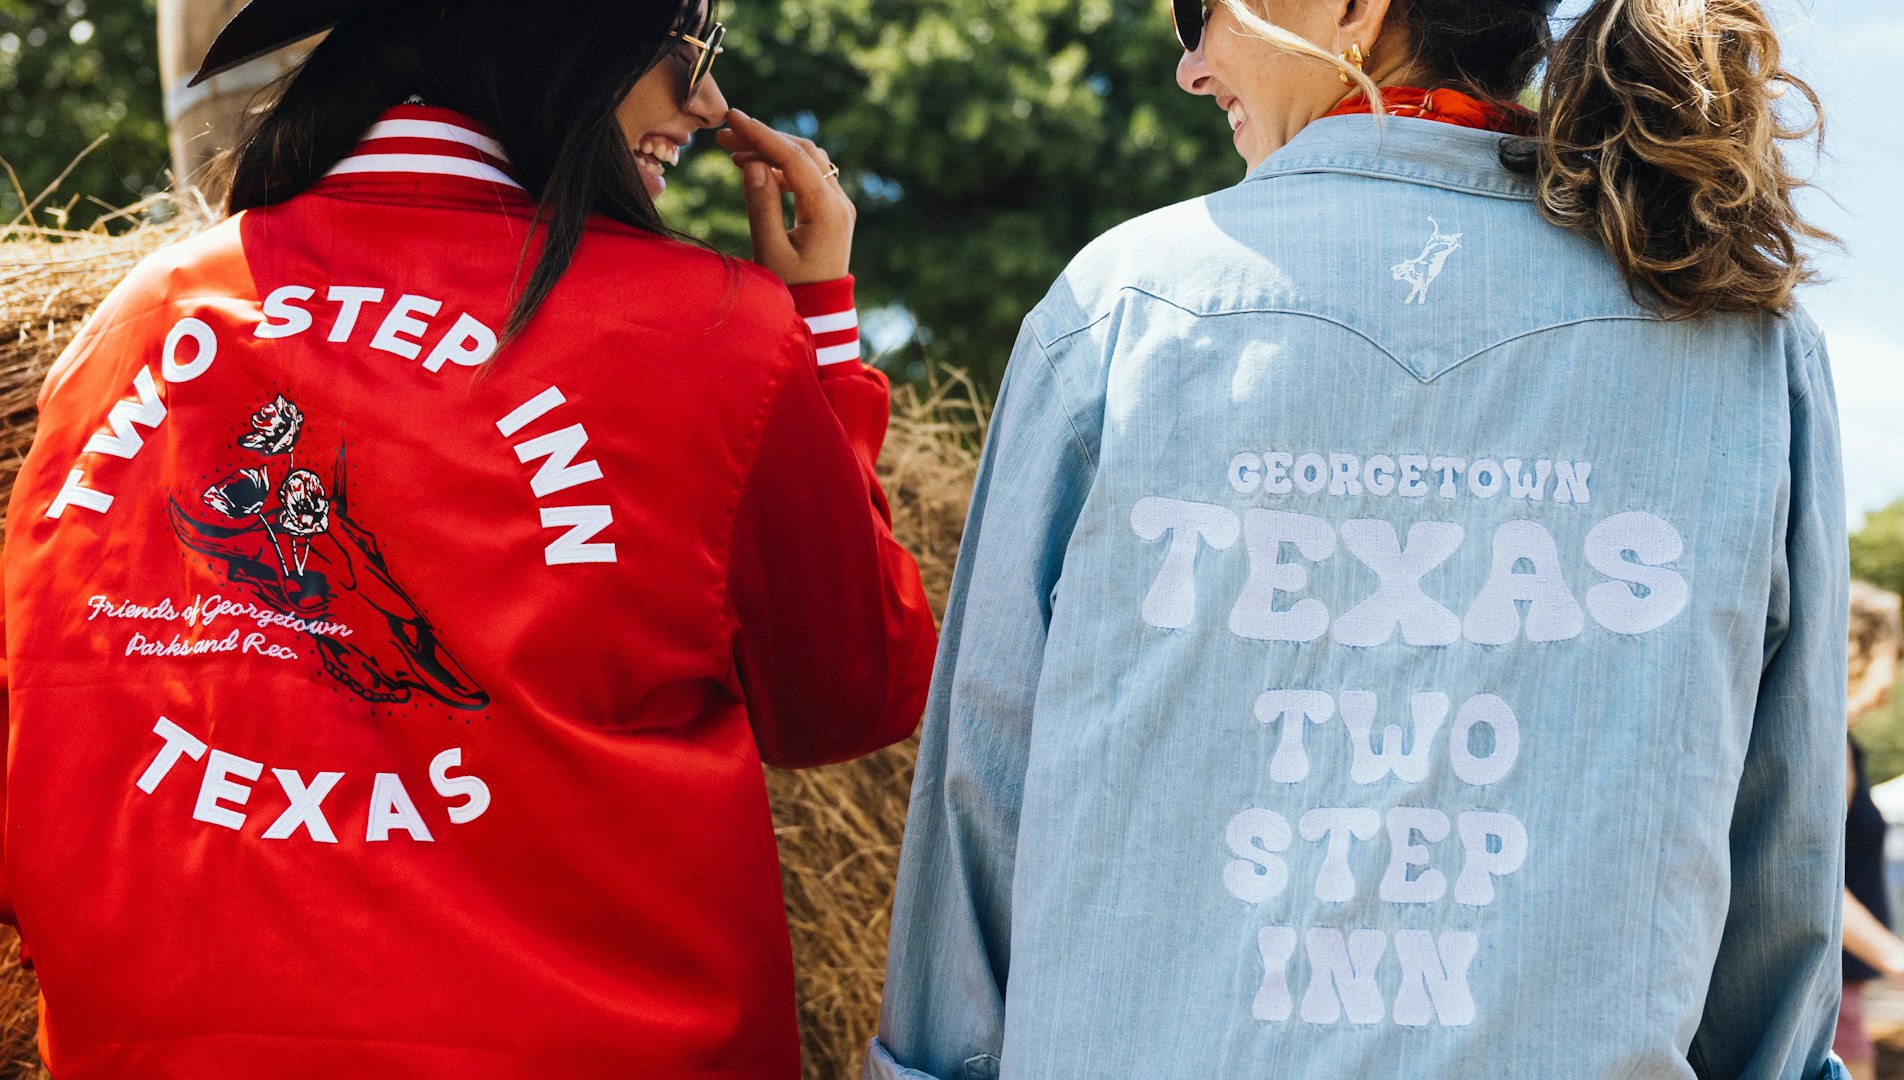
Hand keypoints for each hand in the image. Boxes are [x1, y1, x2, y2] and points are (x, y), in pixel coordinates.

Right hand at [715, 109, 854, 285]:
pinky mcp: (832, 209)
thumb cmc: (791, 290)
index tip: (732, 118)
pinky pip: (809, 175)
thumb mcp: (769, 252)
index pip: (793, 159)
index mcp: (827, 212)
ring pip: (807, 159)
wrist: (819, 315)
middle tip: (724, 136)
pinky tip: (755, 169)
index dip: (761, 135)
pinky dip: (781, 166)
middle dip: (763, 138)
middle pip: (803, 152)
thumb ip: (761, 205)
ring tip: (734, 152)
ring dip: (772, 150)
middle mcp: (840, 202)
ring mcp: (839, 204)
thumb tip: (752, 162)